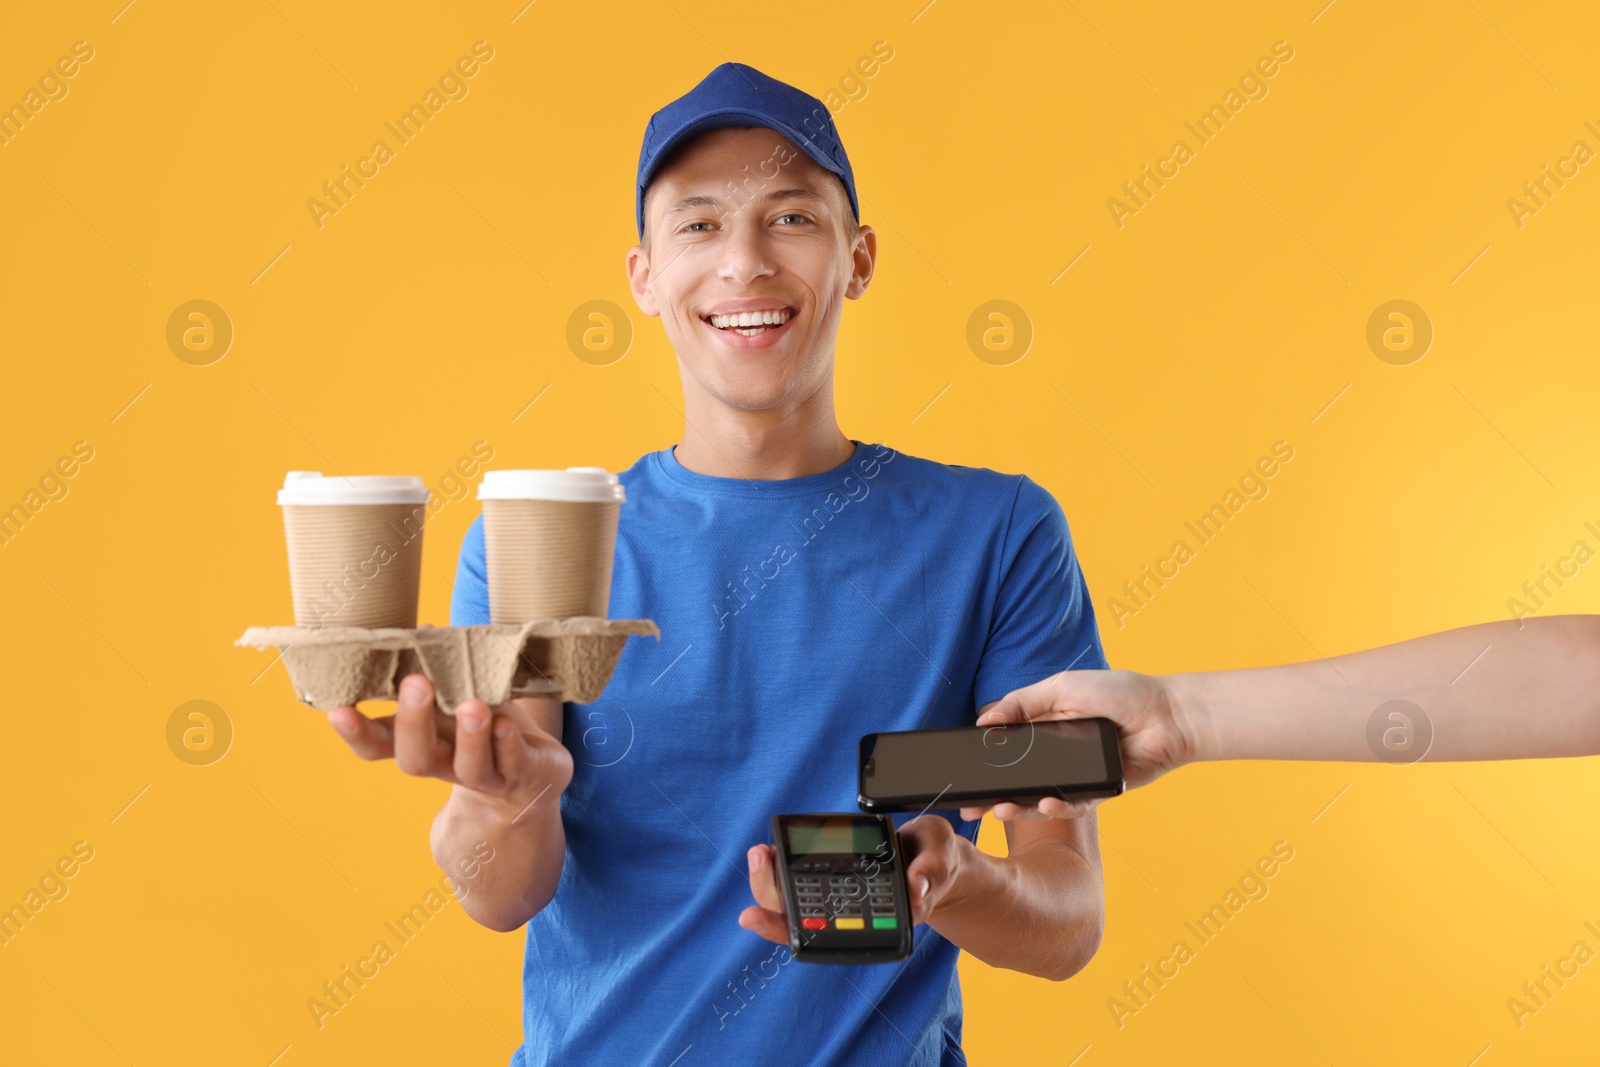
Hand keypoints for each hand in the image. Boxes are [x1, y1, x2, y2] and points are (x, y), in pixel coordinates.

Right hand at [327, 672, 572, 822]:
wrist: (531, 778)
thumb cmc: (484, 726)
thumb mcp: (457, 696)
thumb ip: (437, 670)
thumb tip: (422, 630)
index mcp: (421, 743)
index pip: (377, 746)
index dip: (356, 733)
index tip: (338, 709)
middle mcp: (446, 764)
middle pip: (417, 759)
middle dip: (414, 722)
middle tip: (415, 684)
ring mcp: (485, 775)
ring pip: (470, 766)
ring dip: (470, 736)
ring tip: (471, 705)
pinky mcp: (524, 773)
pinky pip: (514, 762)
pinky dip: (509, 743)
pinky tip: (505, 723)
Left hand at [737, 815, 965, 942]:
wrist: (933, 855)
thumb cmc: (937, 861)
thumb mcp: (942, 858)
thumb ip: (932, 871)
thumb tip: (916, 888)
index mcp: (874, 924)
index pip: (822, 937)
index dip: (783, 929)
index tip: (753, 916)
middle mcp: (850, 917)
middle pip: (797, 916)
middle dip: (770, 890)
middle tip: (760, 857)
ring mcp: (838, 898)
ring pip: (792, 899)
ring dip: (769, 879)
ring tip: (759, 852)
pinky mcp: (834, 877)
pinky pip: (801, 877)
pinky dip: (781, 867)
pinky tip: (770, 851)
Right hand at [959, 669, 1190, 822]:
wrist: (1167, 714)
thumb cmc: (1118, 693)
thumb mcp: (1062, 687)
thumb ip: (1022, 703)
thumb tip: (985, 721)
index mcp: (1043, 727)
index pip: (1006, 749)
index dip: (984, 764)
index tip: (962, 775)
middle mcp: (1056, 755)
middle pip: (1018, 780)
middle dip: (994, 796)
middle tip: (971, 808)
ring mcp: (1076, 775)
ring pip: (1042, 798)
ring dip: (1021, 807)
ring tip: (1003, 810)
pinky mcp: (1099, 792)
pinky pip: (1075, 806)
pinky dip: (1060, 807)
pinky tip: (1048, 805)